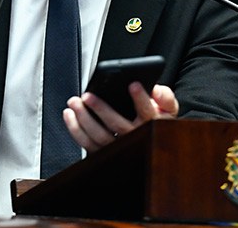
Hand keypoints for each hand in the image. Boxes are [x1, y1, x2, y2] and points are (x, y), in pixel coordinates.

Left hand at [63, 83, 178, 152]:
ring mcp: (118, 147)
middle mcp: (134, 137)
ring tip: (74, 103)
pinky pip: (87, 144)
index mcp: (151, 123)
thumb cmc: (156, 118)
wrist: (151, 139)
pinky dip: (75, 130)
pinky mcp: (104, 151)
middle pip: (117, 126)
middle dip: (101, 109)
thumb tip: (156, 91)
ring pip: (99, 137)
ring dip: (83, 119)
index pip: (147, 111)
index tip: (133, 84)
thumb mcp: (168, 107)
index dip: (141, 98)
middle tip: (87, 96)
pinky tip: (69, 115)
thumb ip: (165, 96)